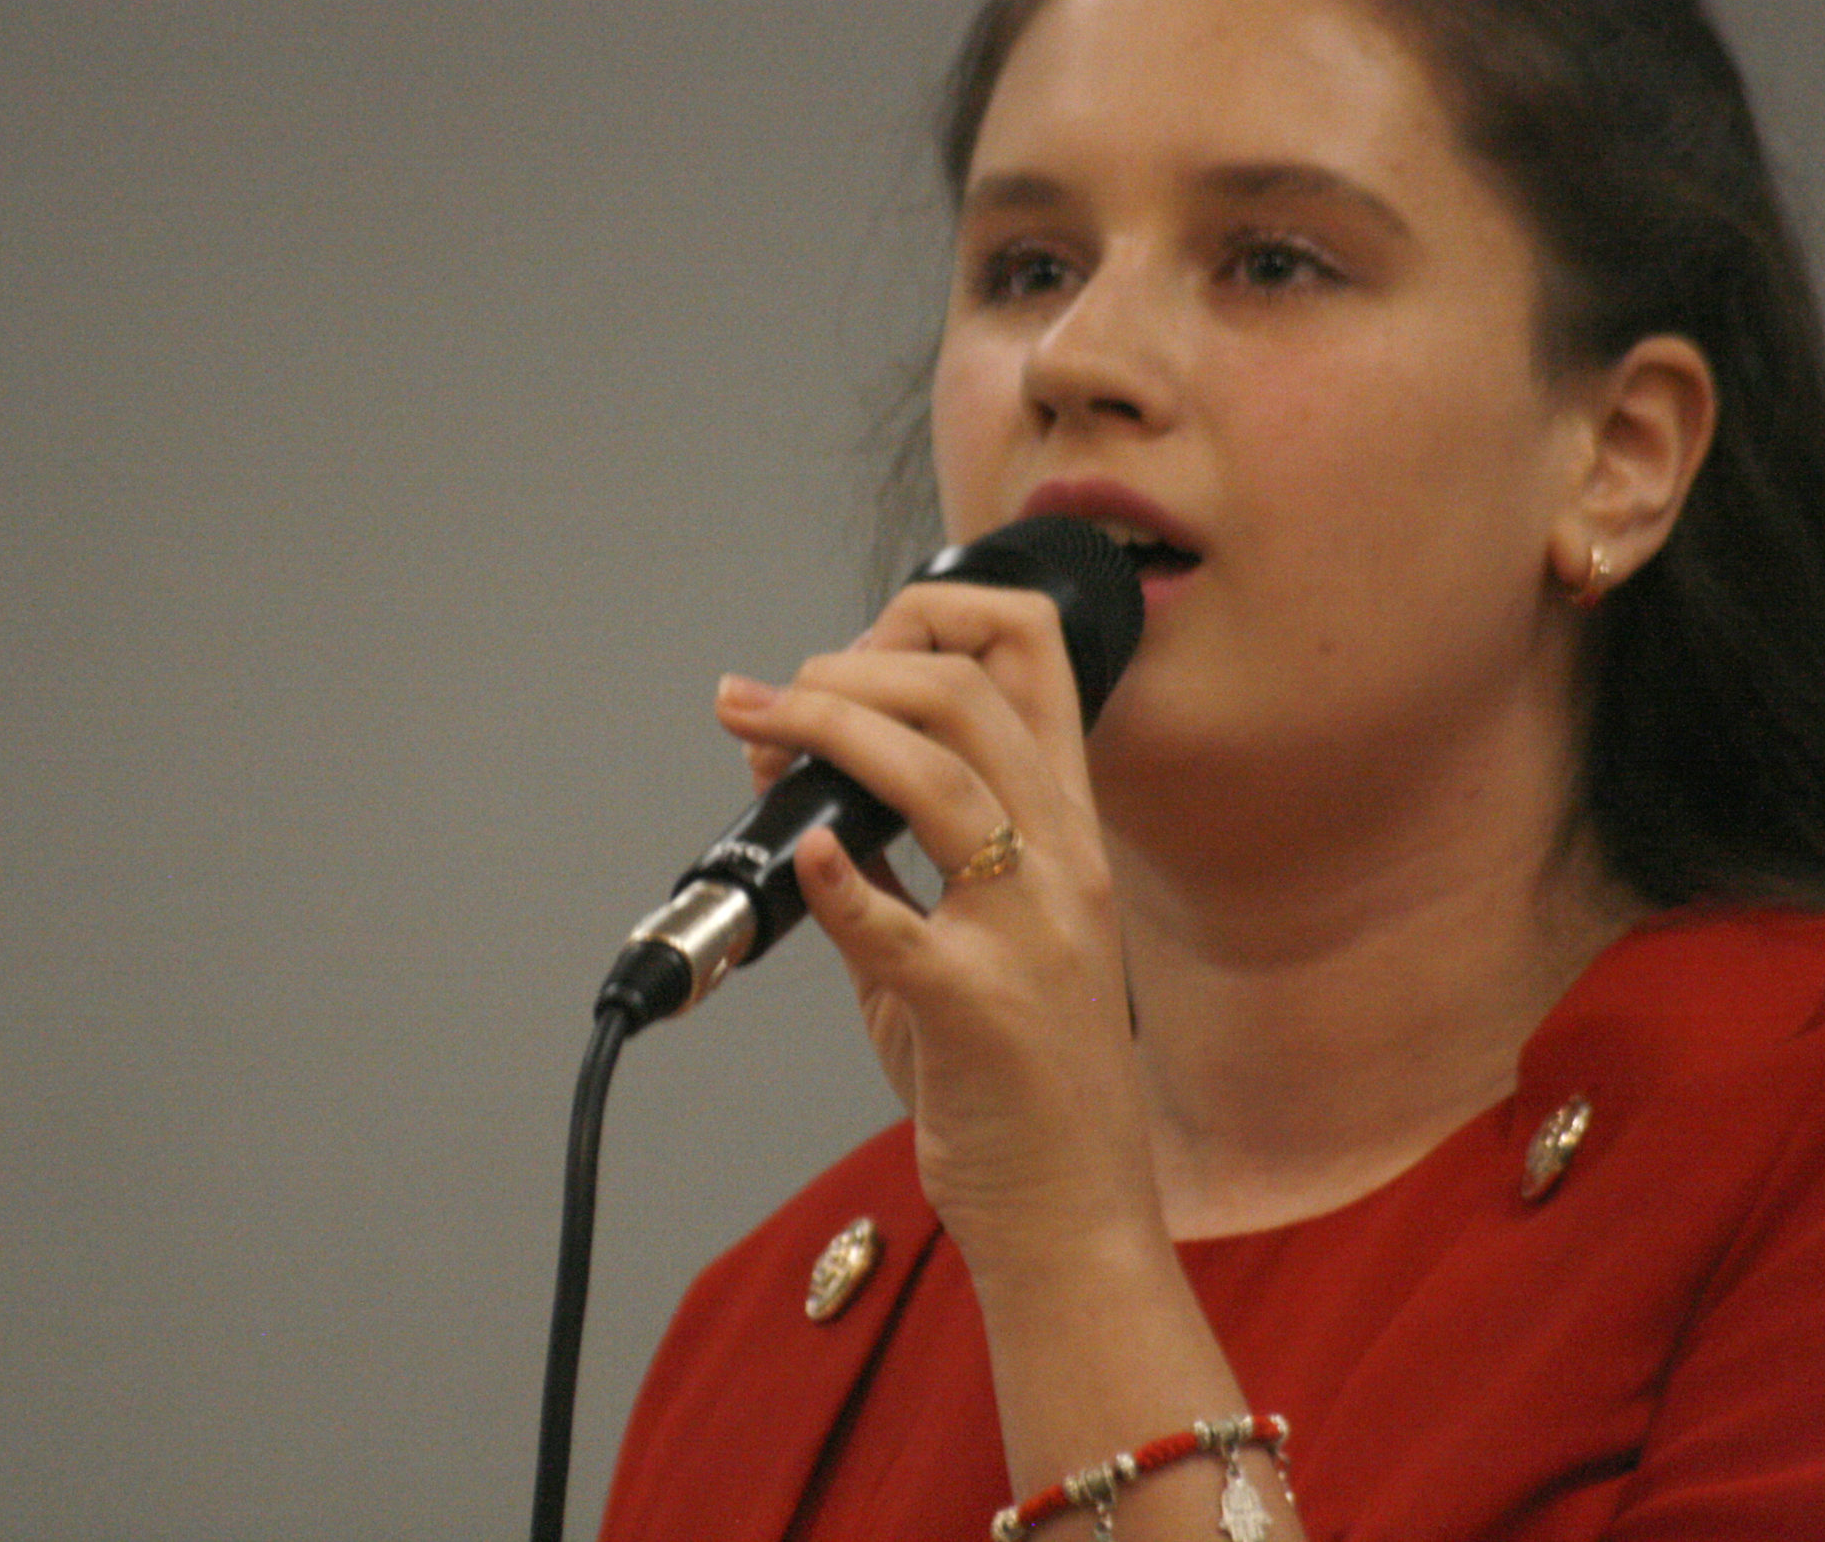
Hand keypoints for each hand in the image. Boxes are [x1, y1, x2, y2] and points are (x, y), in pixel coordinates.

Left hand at [715, 581, 1162, 1271]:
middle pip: (968, 694)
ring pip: (937, 777)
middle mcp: (1064, 865)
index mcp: (1067, 832)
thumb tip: (791, 780)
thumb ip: (892, 863)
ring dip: (825, 729)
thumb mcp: (968, 941)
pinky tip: (799, 854)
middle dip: (851, 664)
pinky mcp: (977, 1012)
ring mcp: (1028, 935)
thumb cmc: (1016, 1079)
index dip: (937, 613)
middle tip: (771, 692)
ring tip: (751, 726)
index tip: (850, 648)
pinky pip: (897, 926)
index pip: (1037, 655)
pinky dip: (836, 880)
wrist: (1072, 1211)